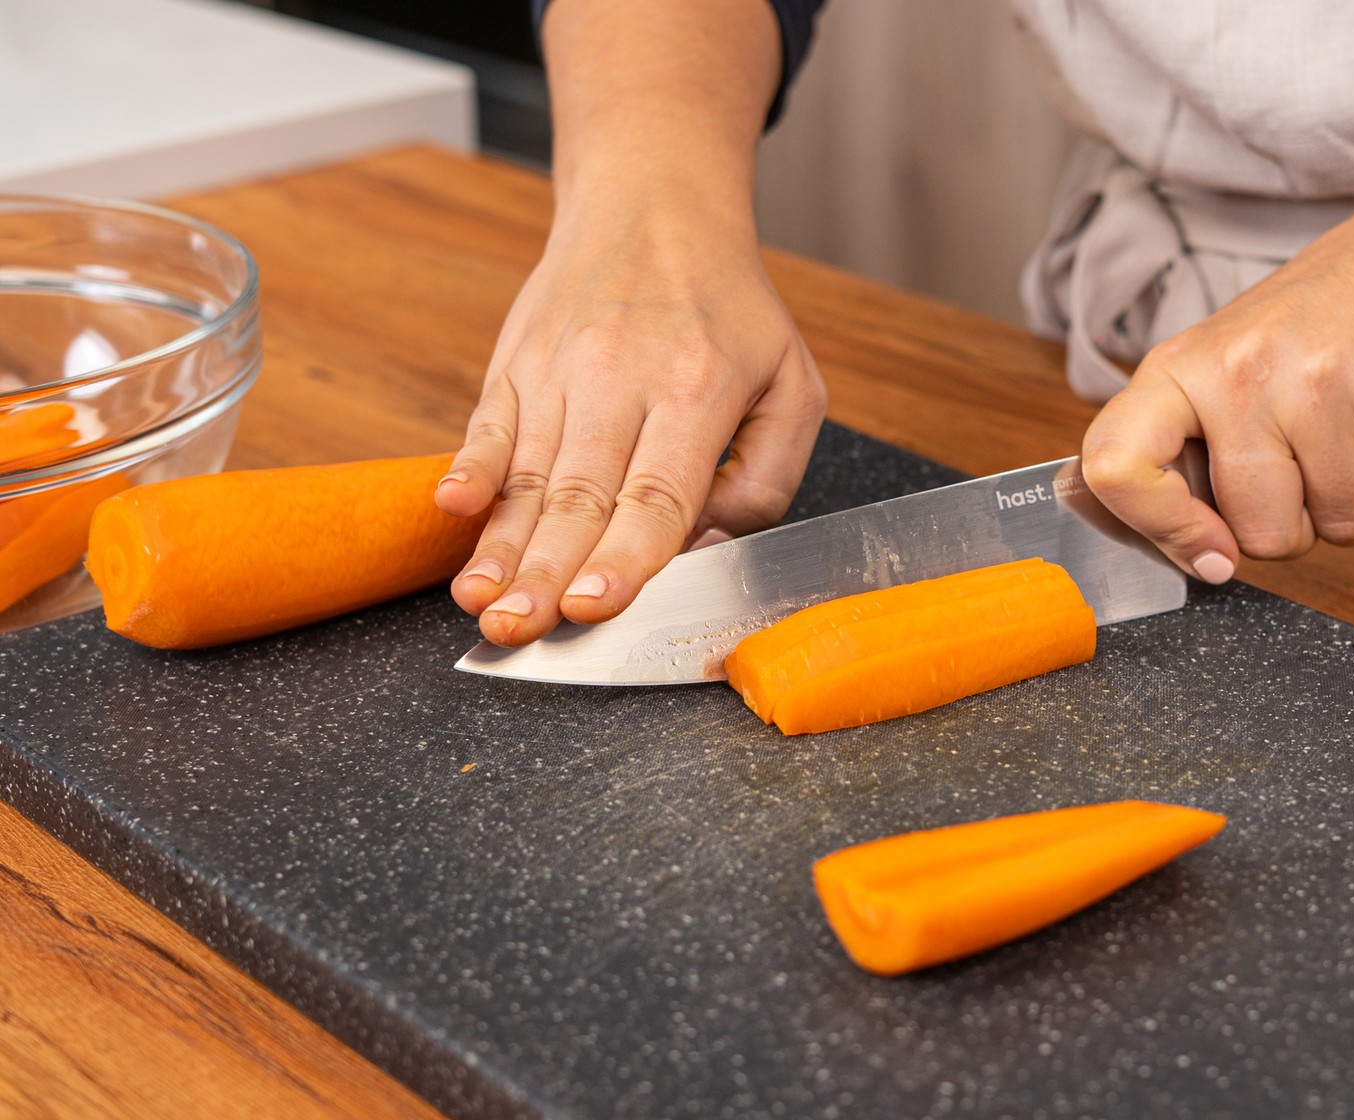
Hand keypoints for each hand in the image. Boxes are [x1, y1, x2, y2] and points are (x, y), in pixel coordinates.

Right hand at [435, 204, 826, 645]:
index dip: (623, 557)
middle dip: (545, 571)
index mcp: (697, 388)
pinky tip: (451, 508)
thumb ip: (766, 481)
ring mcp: (559, 367)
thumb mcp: (792, 387)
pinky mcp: (518, 361)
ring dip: (500, 545)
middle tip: (518, 631)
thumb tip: (702, 547)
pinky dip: (468, 467)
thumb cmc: (729, 310)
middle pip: (579, 494)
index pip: (657, 492)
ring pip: (526, 473)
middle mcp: (620, 376)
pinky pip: (488, 424)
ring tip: (482, 603)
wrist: (655, 205)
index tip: (592, 606)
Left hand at [1080, 173, 1353, 582]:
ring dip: (1346, 503)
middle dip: (1286, 523)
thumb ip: (1180, 460)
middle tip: (1295, 465)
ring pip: (1337, 526)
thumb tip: (1197, 561)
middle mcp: (1239, 374)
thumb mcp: (1210, 376)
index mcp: (1174, 372)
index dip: (1159, 529)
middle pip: (1258, 533)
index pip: (1114, 468)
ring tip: (1340, 438)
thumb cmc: (1294, 331)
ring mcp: (1320, 382)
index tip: (1208, 553)